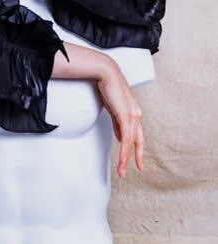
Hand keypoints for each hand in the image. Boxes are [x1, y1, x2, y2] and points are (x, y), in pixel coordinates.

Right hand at [97, 62, 143, 178]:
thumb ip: (118, 122)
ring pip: (131, 142)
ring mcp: (133, 115)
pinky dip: (124, 151)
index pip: (136, 133)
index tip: (134, 158)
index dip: (136, 147)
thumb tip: (121, 137)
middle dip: (137, 156)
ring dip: (126, 158)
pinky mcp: (126, 116)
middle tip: (137, 169)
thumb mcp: (113, 107)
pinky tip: (123, 159)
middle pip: (138, 140)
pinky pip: (126, 138)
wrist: (105, 72)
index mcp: (133, 111)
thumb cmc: (107, 85)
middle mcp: (136, 114)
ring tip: (122, 170)